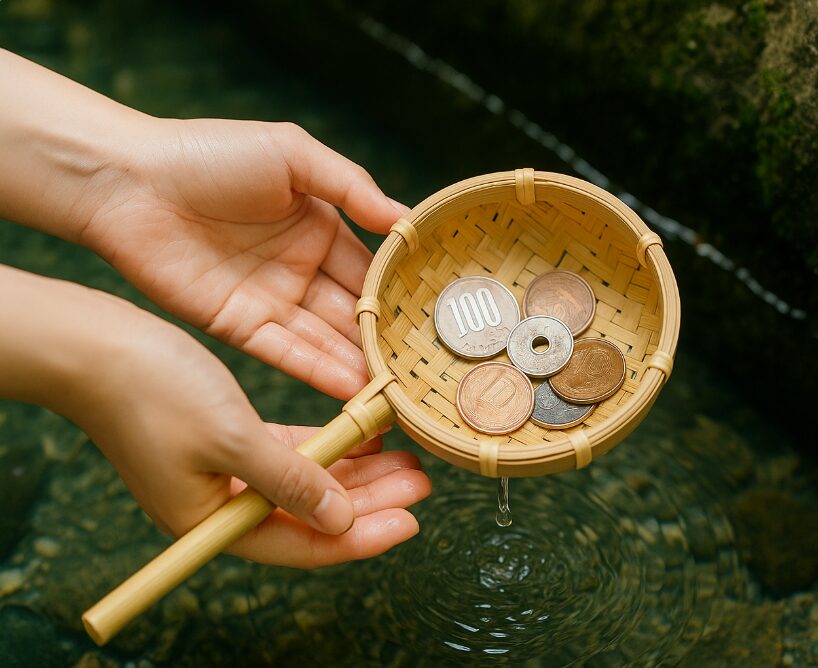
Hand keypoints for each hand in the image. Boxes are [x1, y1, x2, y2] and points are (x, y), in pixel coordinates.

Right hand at [67, 288, 429, 566]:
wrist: (94, 345)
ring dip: (356, 471)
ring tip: (407, 460)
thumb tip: (342, 521)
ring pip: (306, 481)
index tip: (411, 521)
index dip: (360, 537)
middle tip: (422, 483)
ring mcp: (225, 473)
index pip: (301, 545)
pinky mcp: (229, 439)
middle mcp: (221, 505)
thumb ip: (291, 483)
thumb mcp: (233, 440)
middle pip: (311, 514)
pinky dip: (327, 445)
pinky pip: (291, 451)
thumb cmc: (153, 391)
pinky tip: (363, 432)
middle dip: (370, 501)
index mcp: (213, 522)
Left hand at [80, 117, 406, 399]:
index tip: (438, 319)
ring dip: (358, 363)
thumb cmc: (210, 154)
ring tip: (396, 389)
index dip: (400, 293)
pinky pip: (286, 352)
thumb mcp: (293, 155)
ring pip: (325, 338)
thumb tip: (405, 221)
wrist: (128, 181)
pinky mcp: (238, 326)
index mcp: (319, 227)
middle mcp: (300, 268)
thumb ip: (351, 188)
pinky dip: (318, 370)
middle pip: (353, 311)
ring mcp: (270, 300)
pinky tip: (351, 387)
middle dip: (385, 339)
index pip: (370, 268)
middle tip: (425, 369)